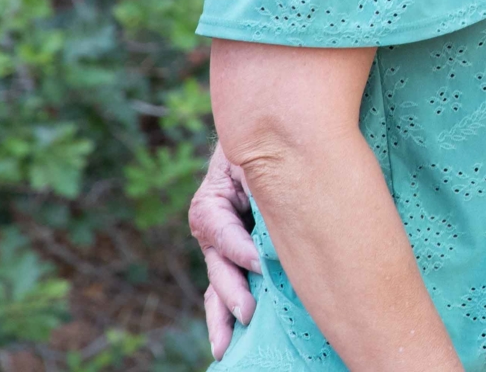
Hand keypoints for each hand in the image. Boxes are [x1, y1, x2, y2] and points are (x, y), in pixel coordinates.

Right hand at [190, 141, 262, 357]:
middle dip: (231, 292)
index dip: (238, 248)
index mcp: (211, 203)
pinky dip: (228, 314)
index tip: (259, 264)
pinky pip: (230, 289)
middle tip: (248, 312)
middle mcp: (213, 230)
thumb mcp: (253, 158)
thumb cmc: (264, 146)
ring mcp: (223, 248)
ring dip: (223, 316)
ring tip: (225, 345)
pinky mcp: (238, 260)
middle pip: (218, 266)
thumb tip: (273, 221)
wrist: (270, 141)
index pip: (218, 229)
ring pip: (219, 286)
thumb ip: (258, 181)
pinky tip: (230, 342)